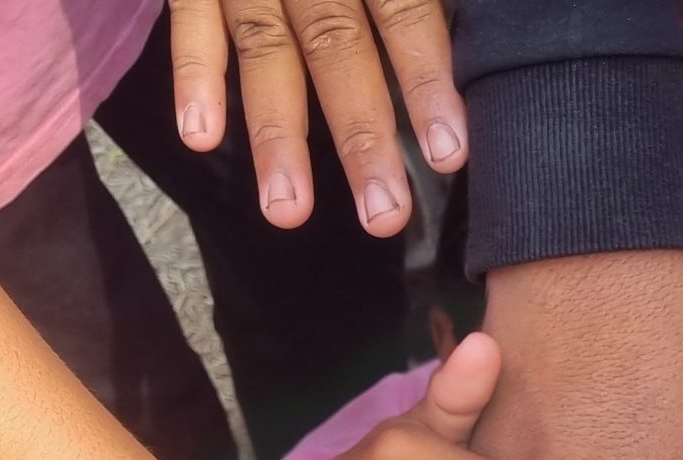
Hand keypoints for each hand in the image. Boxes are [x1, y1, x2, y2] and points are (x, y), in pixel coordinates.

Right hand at [164, 0, 460, 232]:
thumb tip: (492, 18)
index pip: (404, 13)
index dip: (426, 80)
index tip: (450, 152)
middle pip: (337, 47)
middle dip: (359, 135)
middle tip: (383, 215)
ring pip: (265, 49)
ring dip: (276, 134)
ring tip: (288, 212)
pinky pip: (190, 17)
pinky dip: (191, 74)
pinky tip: (199, 137)